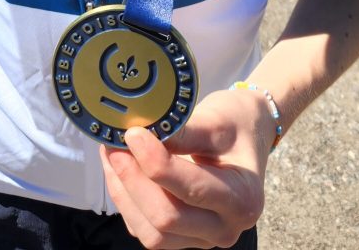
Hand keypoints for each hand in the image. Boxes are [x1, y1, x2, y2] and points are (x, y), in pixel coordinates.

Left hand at [100, 87, 273, 248]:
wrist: (247, 133)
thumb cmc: (236, 123)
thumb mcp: (217, 120)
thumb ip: (183, 133)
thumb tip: (140, 137)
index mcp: (242, 199)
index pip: (191, 190)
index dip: (156, 164)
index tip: (133, 134)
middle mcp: (225, 228)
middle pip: (167, 218)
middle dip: (134, 180)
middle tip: (114, 144)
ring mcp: (203, 238)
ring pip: (152, 233)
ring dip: (125, 193)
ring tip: (111, 154)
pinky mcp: (182, 236)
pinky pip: (146, 229)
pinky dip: (127, 201)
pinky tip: (118, 169)